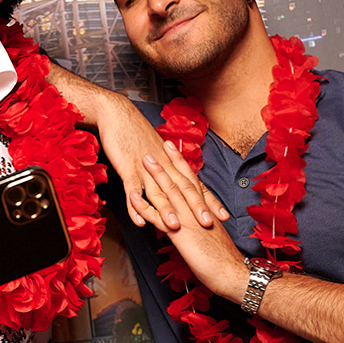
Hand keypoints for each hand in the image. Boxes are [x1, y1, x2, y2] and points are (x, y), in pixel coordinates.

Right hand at [98, 92, 228, 230]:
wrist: (119, 115)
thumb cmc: (138, 134)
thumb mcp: (158, 151)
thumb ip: (169, 169)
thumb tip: (178, 185)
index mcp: (172, 164)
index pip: (196, 185)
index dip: (210, 200)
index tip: (223, 216)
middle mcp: (164, 167)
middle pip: (183, 189)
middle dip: (195, 208)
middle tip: (208, 224)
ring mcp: (146, 168)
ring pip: (158, 192)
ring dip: (166, 210)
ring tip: (175, 227)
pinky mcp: (128, 169)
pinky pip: (133, 190)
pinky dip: (135, 207)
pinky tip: (139, 221)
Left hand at [142, 150, 252, 300]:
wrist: (232, 274)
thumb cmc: (224, 260)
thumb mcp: (211, 238)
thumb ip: (200, 226)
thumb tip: (192, 222)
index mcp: (205, 210)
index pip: (193, 181)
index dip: (182, 164)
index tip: (174, 149)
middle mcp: (196, 211)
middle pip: (182, 180)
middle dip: (169, 161)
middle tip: (159, 143)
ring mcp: (187, 220)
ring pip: (170, 193)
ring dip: (156, 175)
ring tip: (145, 159)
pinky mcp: (179, 235)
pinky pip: (158, 218)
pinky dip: (144, 206)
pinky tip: (133, 196)